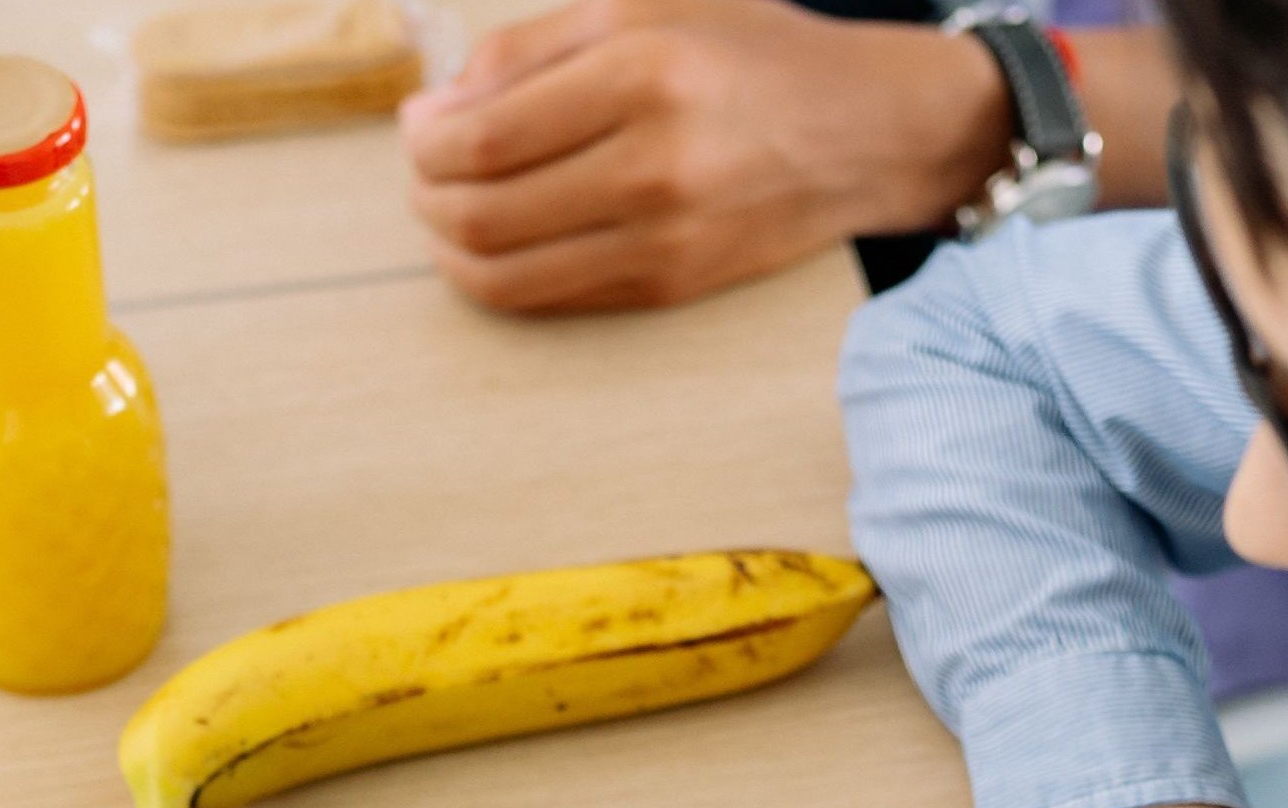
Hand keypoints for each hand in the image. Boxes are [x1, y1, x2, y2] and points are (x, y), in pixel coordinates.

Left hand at [399, 0, 1010, 312]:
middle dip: (426, 194)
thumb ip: (529, 51)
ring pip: (505, 273)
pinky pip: (553, 299)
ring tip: (449, 210)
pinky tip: (499, 242)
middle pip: (480, 213)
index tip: (417, 127)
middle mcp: (656, 165)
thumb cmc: (751, 54)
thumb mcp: (644, 7)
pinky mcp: (674, 287)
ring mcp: (667, 238)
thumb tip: (434, 111)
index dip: (425, 142)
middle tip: (425, 169)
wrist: (869, 131)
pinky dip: (502, 277)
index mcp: (644, 73)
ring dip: (450, 247)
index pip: (484, 137)